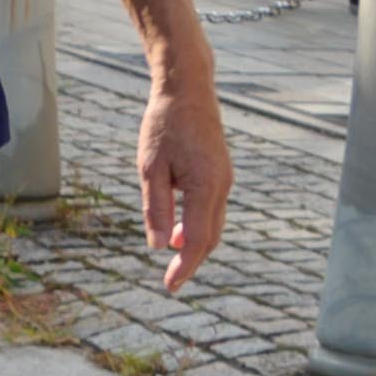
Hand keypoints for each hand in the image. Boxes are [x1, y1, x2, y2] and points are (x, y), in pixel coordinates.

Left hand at [137, 73, 231, 289]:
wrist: (187, 89)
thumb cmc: (164, 125)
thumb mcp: (150, 167)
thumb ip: (155, 207)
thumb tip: (159, 245)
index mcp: (205, 186)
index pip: (197, 239)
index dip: (185, 266)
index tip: (170, 286)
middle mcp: (222, 185)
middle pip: (210, 236)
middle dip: (192, 260)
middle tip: (172, 281)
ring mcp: (224, 178)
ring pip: (213, 223)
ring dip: (194, 243)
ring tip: (172, 258)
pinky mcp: (220, 172)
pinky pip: (212, 208)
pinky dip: (197, 224)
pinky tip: (177, 229)